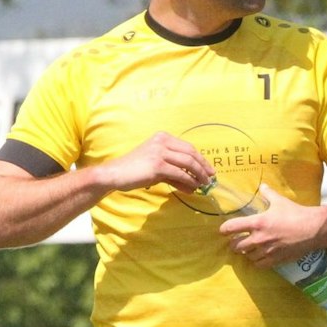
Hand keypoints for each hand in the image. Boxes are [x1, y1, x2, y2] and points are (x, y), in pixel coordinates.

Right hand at [87, 132, 213, 192]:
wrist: (115, 174)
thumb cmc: (134, 170)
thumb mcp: (156, 167)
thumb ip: (174, 172)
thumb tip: (192, 184)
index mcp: (163, 137)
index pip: (188, 147)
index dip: (201, 159)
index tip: (209, 169)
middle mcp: (162, 141)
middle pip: (191, 153)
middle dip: (203, 166)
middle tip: (210, 178)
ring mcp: (160, 152)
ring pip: (188, 163)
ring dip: (199, 175)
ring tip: (204, 185)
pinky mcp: (158, 165)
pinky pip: (180, 174)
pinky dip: (189, 182)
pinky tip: (193, 188)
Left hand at [220, 185, 326, 268]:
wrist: (313, 229)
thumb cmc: (296, 214)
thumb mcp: (280, 201)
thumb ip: (268, 194)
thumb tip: (263, 186)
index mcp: (257, 222)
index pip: (231, 228)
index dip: (224, 230)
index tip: (223, 231)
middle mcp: (259, 238)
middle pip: (236, 246)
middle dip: (234, 243)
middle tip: (236, 240)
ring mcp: (267, 251)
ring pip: (247, 256)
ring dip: (246, 253)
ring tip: (248, 249)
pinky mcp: (275, 260)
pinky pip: (259, 265)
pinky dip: (256, 261)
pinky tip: (258, 257)